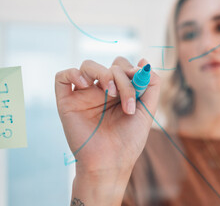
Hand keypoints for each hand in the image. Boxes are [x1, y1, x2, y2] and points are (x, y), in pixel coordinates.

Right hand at [55, 57, 160, 174]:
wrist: (110, 163)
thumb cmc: (129, 140)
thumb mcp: (148, 110)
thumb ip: (151, 85)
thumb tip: (144, 61)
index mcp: (120, 91)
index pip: (123, 66)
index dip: (132, 69)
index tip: (139, 82)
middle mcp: (101, 91)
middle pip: (111, 66)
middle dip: (123, 78)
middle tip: (127, 102)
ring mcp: (84, 95)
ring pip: (88, 65)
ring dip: (104, 75)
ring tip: (110, 94)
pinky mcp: (67, 101)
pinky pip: (62, 76)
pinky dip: (73, 74)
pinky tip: (87, 86)